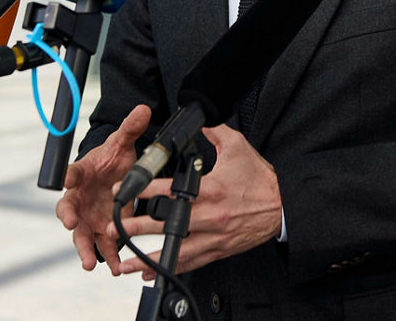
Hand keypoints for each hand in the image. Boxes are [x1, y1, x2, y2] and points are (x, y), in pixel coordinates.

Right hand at [56, 104, 152, 274]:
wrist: (115, 175)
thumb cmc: (112, 160)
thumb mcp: (122, 144)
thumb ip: (130, 129)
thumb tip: (143, 109)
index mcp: (81, 174)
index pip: (71, 173)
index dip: (68, 176)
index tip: (68, 180)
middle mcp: (79, 199)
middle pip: (67, 210)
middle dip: (68, 219)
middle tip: (70, 225)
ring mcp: (88, 217)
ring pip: (81, 235)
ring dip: (85, 249)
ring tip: (89, 263)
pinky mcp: (101, 231)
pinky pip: (102, 246)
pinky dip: (107, 257)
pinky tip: (114, 269)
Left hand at [116, 124, 280, 276]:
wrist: (282, 206)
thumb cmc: (260, 178)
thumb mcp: (238, 147)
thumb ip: (214, 133)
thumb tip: (198, 121)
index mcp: (211, 188)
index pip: (170, 189)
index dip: (144, 189)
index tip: (124, 189)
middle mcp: (209, 215)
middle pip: (166, 223)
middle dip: (137, 226)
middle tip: (113, 227)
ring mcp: (213, 236)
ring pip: (174, 250)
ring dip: (147, 256)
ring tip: (124, 261)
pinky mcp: (217, 250)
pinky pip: (189, 262)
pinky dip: (169, 268)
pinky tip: (150, 273)